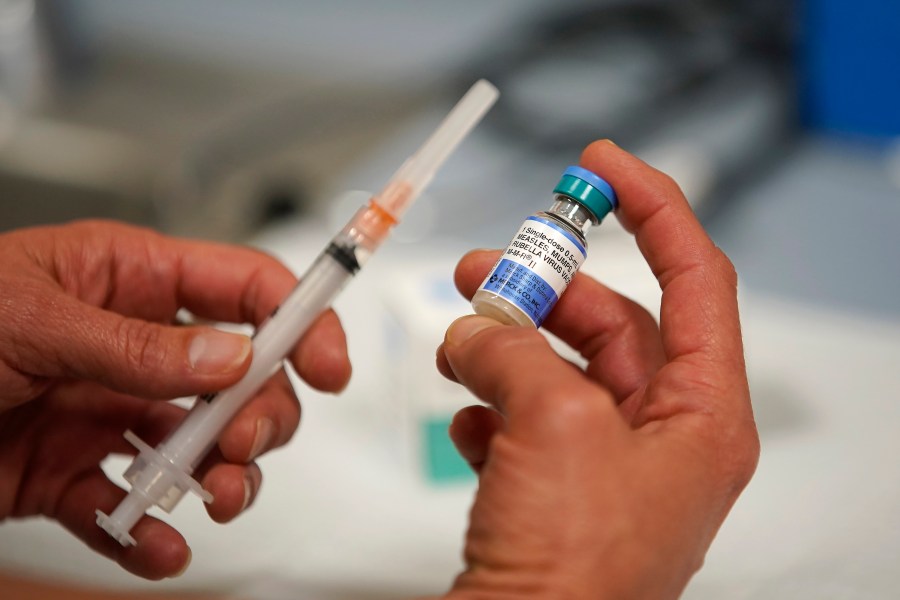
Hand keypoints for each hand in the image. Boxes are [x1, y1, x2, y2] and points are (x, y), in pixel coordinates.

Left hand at [0, 220, 350, 578]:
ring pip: (204, 446)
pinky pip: (135, 508)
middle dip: (261, 414)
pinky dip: (154, 537)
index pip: (244, 287)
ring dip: (225, 478)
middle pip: (243, 377)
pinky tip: (156, 546)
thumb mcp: (28, 318)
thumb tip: (230, 359)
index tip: (328, 365)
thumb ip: (135, 345)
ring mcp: (107, 412)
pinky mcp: (75, 474)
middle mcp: (132, 347)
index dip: (299, 319)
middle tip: (242, 444)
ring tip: (214, 499)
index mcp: (128, 279)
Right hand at [436, 141, 758, 598]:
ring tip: (457, 340)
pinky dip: (490, 406)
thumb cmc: (574, 574)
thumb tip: (476, 330)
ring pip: (560, 370)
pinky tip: (466, 418)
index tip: (605, 168)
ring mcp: (607, 467)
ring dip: (504, 346)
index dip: (655, 209)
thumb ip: (516, 352)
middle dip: (547, 287)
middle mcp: (663, 440)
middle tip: (487, 266)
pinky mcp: (557, 492)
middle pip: (613, 324)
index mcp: (702, 418)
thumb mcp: (555, 426)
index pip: (697, 280)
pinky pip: (527, 421)